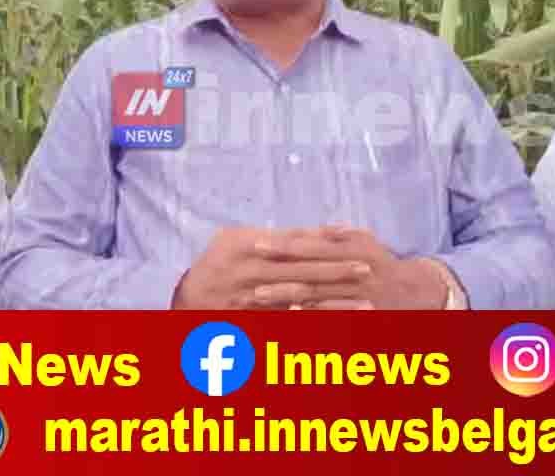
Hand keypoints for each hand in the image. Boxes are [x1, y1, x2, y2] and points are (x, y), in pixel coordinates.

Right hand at [171, 227, 372, 308]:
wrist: (187, 297)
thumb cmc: (217, 262)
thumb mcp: (236, 239)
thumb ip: (275, 236)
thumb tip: (316, 231)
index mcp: (248, 243)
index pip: (295, 240)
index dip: (325, 239)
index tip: (354, 238)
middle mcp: (252, 269)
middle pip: (303, 268)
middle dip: (337, 269)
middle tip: (367, 268)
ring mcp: (253, 297)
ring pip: (301, 297)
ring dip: (334, 300)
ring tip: (365, 302)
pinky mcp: (255, 318)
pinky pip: (289, 320)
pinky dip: (314, 321)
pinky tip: (336, 324)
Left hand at [265, 225, 449, 308]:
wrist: (415, 293)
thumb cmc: (382, 263)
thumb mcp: (368, 242)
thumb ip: (342, 235)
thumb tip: (319, 227)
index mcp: (355, 249)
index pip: (313, 245)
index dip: (284, 244)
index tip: (258, 242)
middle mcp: (357, 272)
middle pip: (310, 271)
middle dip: (278, 271)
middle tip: (250, 271)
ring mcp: (359, 296)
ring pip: (316, 296)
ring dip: (285, 296)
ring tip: (257, 295)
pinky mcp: (360, 316)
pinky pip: (330, 317)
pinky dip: (307, 315)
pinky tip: (285, 314)